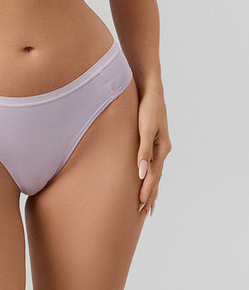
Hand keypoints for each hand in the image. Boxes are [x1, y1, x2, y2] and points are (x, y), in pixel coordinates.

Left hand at [136, 88, 171, 216]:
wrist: (151, 91)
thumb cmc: (147, 108)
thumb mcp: (144, 128)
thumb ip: (143, 150)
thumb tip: (141, 172)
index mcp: (162, 148)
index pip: (154, 175)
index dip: (147, 190)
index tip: (141, 205)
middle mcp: (162, 149)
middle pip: (156, 177)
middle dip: (150, 194)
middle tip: (144, 212)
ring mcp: (159, 146)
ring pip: (155, 172)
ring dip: (152, 188)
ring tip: (148, 204)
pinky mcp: (153, 141)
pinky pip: (152, 163)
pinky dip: (150, 175)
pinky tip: (146, 179)